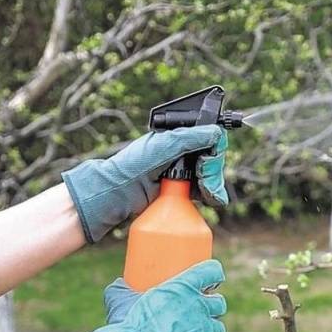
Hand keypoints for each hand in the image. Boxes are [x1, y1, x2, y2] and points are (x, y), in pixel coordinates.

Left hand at [61, 125, 228, 242]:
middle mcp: (182, 152)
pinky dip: (210, 194)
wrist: (116, 194)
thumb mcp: (162, 147)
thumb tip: (215, 133)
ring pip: (210, 174)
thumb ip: (189, 138)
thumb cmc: (132, 166)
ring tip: (209, 195)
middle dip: (213, 171)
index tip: (208, 163)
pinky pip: (204, 189)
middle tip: (207, 184)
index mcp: (178, 137)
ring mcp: (182, 171)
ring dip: (214, 184)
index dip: (214, 150)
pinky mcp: (181, 189)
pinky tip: (210, 198)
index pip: (208, 138)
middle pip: (211, 158)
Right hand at [84, 260, 226, 331]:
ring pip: (219, 327)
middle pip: (218, 302)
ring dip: (211, 331)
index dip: (213, 275)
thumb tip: (120, 284)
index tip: (210, 281)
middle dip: (211, 307)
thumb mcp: (121, 297)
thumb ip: (123, 288)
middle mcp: (199, 305)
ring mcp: (203, 328)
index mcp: (184, 286)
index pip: (212, 271)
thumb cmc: (127, 323)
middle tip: (199, 312)